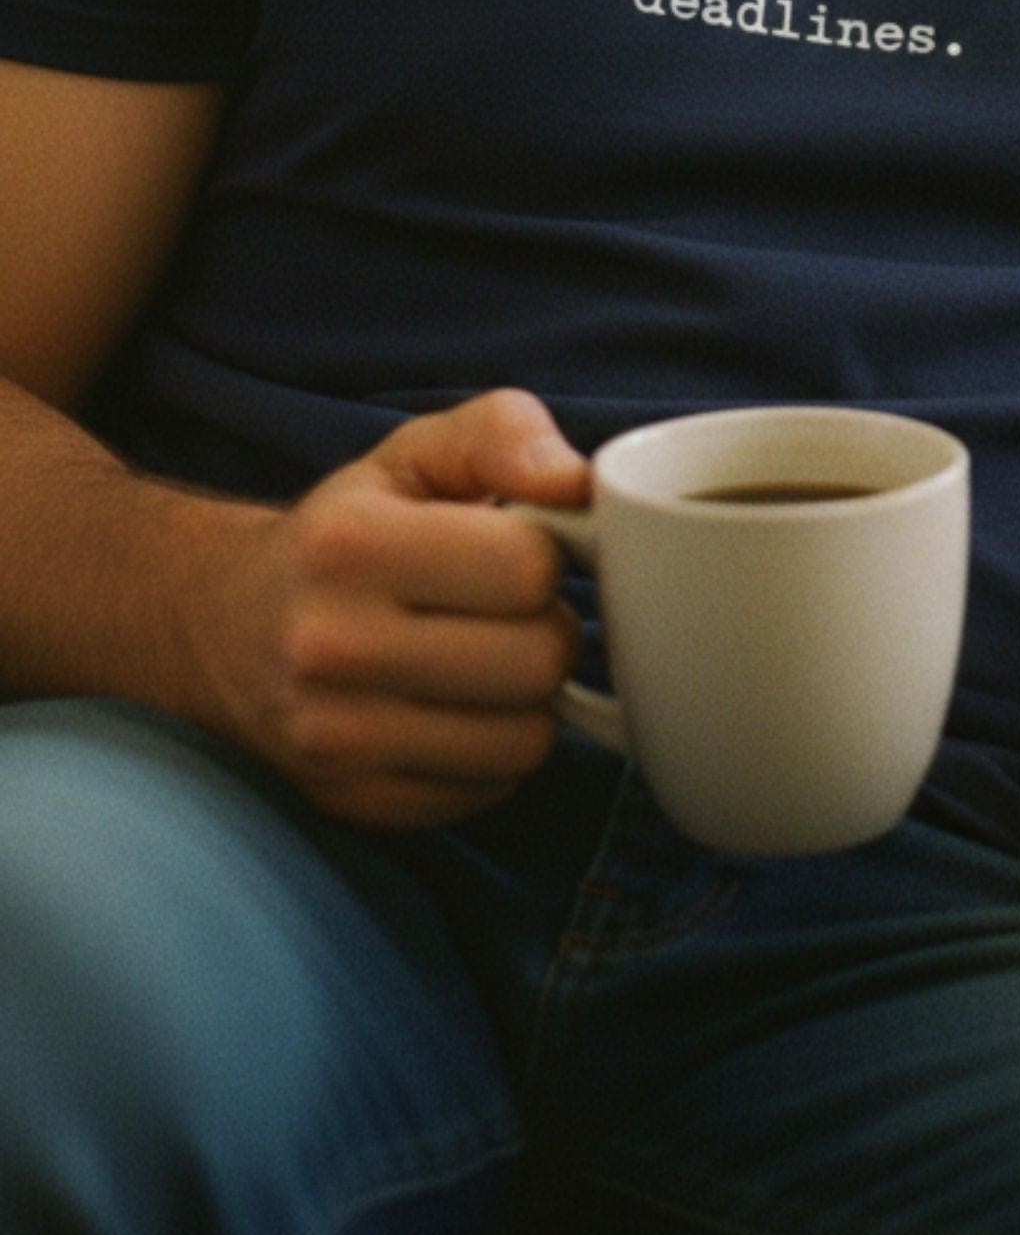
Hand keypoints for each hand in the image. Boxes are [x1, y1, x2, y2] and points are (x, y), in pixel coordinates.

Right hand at [202, 388, 587, 828]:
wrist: (225, 625)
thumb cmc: (350, 530)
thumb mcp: (417, 453)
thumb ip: (505, 433)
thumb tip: (578, 482)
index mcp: (350, 545)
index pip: (529, 567)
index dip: (544, 556)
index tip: (515, 550)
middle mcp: (330, 647)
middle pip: (538, 660)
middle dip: (545, 629)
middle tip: (506, 613)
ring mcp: (335, 738)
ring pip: (526, 739)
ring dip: (527, 699)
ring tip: (483, 659)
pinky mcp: (354, 800)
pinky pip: (491, 789)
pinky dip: (493, 752)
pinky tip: (455, 710)